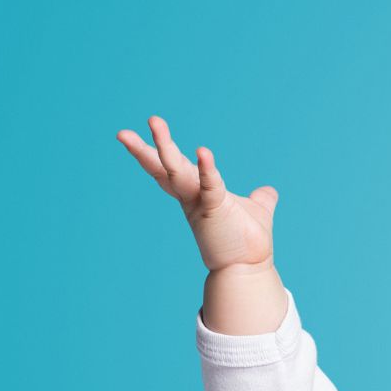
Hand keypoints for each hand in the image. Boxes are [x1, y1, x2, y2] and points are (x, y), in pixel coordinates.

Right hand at [115, 115, 278, 273]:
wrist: (249, 268)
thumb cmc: (246, 241)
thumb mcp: (255, 212)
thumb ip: (260, 199)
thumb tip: (269, 192)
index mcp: (195, 194)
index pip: (169, 170)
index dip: (153, 153)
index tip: (137, 135)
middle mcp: (191, 197)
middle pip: (162, 169)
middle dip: (143, 150)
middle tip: (122, 133)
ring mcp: (200, 203)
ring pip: (176, 171)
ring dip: (164, 146)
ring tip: (154, 122)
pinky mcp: (214, 209)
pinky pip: (209, 185)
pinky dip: (207, 168)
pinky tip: (203, 151)